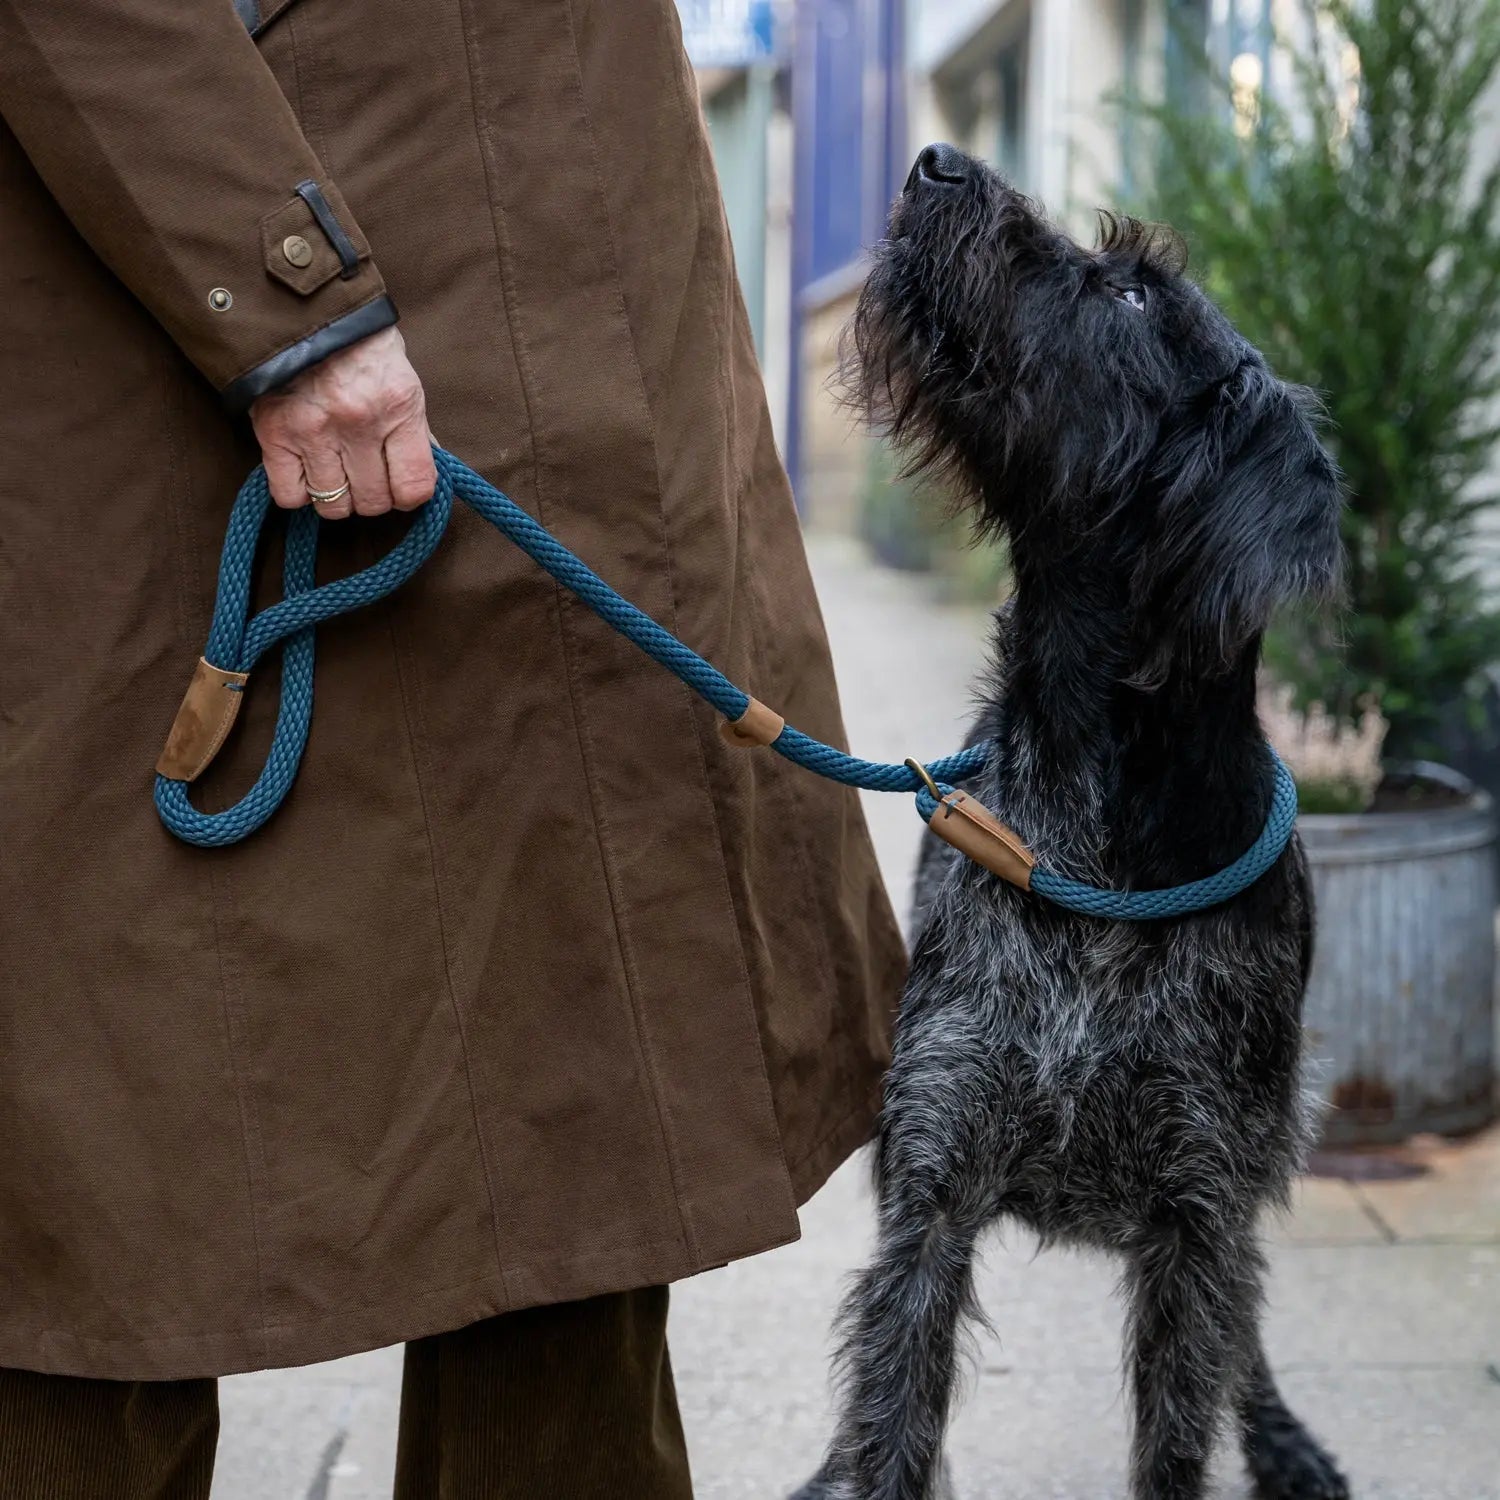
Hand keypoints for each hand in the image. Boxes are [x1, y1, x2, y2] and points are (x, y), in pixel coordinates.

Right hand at [249, 324, 436, 520]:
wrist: (300, 306)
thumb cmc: (361, 344)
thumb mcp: (402, 379)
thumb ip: (413, 430)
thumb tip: (423, 475)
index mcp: (399, 407)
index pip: (414, 487)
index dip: (408, 496)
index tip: (400, 486)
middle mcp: (358, 423)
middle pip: (373, 502)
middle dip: (372, 496)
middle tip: (364, 474)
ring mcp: (313, 431)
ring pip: (333, 505)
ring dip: (337, 497)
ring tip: (335, 471)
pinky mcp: (274, 434)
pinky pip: (289, 495)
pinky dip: (298, 492)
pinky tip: (305, 471)